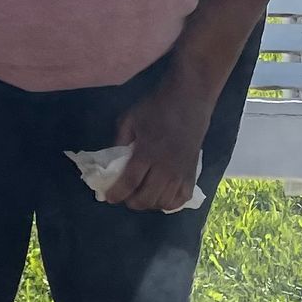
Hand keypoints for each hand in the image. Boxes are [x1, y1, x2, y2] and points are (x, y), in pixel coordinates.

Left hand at [106, 59, 218, 212]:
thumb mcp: (130, 119)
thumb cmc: (157, 105)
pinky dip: (170, 203)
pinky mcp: (192, 172)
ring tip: (142, 196)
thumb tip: (112, 163)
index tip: (109, 198)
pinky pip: (182, 198)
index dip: (117, 194)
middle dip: (131, 202)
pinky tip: (161, 197)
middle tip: (124, 196)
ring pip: (164, 202)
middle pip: (146, 198)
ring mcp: (181, 172)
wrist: (190, 97)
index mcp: (147, 153)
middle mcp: (165, 167)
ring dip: (149, 204)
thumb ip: (119, 141)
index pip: (129, 183)